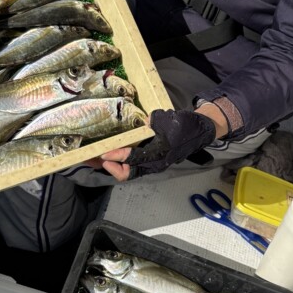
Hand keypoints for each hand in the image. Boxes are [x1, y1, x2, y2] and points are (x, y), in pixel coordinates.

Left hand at [87, 109, 220, 181]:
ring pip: (128, 173)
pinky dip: (119, 164)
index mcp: (159, 152)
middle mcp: (154, 163)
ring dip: (111, 167)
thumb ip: (150, 122)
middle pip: (127, 173)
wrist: (198, 132)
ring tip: (95, 160)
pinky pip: (132, 168)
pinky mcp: (151, 164)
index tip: (104, 152)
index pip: (134, 158)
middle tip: (94, 159)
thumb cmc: (183, 124)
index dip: (117, 156)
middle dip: (109, 167)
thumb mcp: (166, 119)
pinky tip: (108, 157)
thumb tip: (139, 124)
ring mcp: (152, 165)